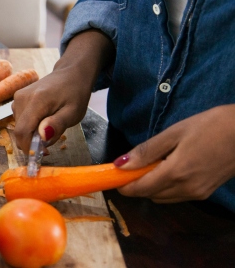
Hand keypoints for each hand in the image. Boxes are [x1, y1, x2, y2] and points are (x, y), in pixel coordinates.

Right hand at [11, 66, 91, 151]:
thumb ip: (58, 124)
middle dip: (33, 141)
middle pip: (20, 131)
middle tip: (52, 139)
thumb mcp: (74, 112)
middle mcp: (22, 98)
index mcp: (36, 101)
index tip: (43, 153)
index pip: (22, 131)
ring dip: (32, 133)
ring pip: (19, 127)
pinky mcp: (17, 99)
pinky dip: (30, 126)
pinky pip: (20, 120)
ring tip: (50, 126)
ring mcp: (17, 98)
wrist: (70, 74)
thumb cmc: (75, 93)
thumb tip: (42, 136)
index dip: (29, 147)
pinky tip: (43, 120)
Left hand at [116, 104, 234, 202]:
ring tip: (154, 163)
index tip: (113, 177)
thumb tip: (120, 164)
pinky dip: (167, 187)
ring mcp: (198, 193)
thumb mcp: (174, 133)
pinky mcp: (206, 192)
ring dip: (152, 186)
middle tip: (134, 165)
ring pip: (164, 198)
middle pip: (150, 195)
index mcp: (176, 173)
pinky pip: (178, 195)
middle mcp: (187, 189)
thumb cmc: (211, 126)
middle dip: (137, 184)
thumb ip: (147, 151)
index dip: (124, 186)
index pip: (141, 189)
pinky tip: (170, 167)